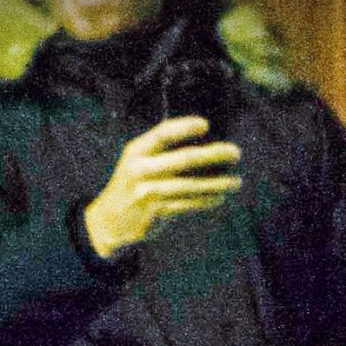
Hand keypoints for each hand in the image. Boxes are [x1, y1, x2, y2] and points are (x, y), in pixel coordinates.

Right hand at [83, 117, 242, 260]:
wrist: (109, 221)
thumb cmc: (133, 185)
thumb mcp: (138, 162)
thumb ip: (162, 152)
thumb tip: (203, 145)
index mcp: (137, 151)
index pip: (162, 134)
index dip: (184, 128)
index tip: (206, 125)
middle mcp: (141, 169)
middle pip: (183, 159)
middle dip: (213, 154)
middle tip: (235, 153)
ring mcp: (147, 192)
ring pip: (190, 185)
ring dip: (217, 183)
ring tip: (236, 182)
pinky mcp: (155, 212)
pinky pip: (187, 204)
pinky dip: (205, 201)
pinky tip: (219, 197)